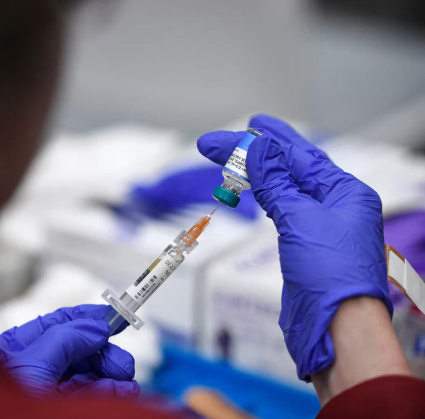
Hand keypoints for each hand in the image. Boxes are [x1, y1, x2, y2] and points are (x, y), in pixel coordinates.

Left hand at [0, 304, 138, 397]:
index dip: (86, 318)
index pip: (55, 325)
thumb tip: (96, 327)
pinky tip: (122, 391)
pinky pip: (88, 397)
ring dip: (111, 375)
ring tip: (126, 378)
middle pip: (77, 351)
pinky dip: (109, 393)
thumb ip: (64, 340)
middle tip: (121, 361)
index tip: (113, 315)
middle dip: (103, 352)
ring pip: (86, 376)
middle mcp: (33, 369)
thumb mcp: (30, 364)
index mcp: (15, 350)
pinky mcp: (61, 409)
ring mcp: (47, 391)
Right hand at [197, 114, 392, 380]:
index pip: (299, 155)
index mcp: (344, 192)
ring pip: (282, 189)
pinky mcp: (303, 245)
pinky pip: (280, 210)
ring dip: (254, 174)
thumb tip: (257, 147)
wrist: (336, 330)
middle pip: (287, 169)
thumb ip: (276, 181)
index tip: (245, 124)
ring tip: (228, 160)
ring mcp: (318, 226)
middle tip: (214, 144)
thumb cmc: (331, 276)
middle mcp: (334, 205)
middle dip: (251, 155)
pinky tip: (250, 187)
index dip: (268, 139)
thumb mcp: (300, 219)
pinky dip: (262, 197)